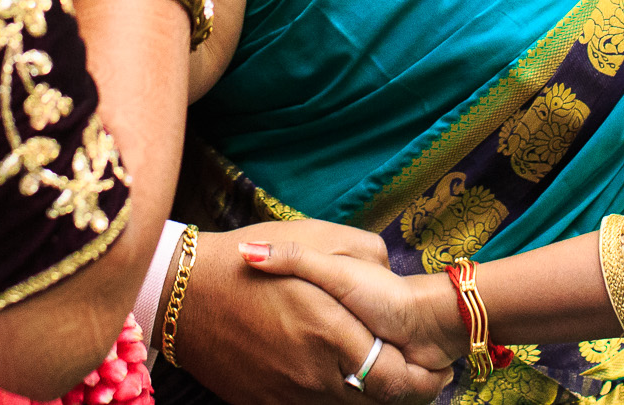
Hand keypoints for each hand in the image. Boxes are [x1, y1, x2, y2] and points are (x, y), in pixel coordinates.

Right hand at [172, 221, 452, 404]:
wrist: (185, 294)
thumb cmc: (252, 258)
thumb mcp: (314, 236)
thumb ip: (366, 255)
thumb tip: (394, 273)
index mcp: (329, 329)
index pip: (394, 378)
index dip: (423, 380)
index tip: (438, 372)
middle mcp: (311, 372)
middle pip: (375, 401)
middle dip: (402, 391)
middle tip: (421, 378)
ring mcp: (286, 395)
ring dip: (366, 397)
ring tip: (379, 374)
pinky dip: (330, 398)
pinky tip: (335, 377)